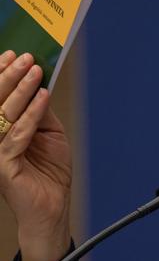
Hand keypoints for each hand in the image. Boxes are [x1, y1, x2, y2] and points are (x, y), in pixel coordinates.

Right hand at [0, 50, 71, 260]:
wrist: (52, 206)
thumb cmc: (49, 170)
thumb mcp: (49, 134)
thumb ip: (40, 112)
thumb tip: (40, 85)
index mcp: (1, 129)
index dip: (0, 75)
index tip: (12, 54)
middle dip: (9, 76)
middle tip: (25, 57)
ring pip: (3, 115)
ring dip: (20, 90)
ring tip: (34, 70)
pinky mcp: (4, 165)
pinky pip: (17, 136)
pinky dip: (32, 115)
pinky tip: (42, 98)